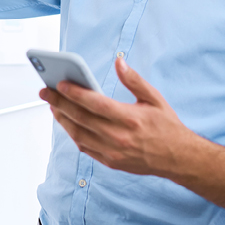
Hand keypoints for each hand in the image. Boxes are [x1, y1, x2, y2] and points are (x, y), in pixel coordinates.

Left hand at [40, 58, 196, 176]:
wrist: (178, 159)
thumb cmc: (167, 126)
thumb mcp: (155, 99)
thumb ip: (134, 80)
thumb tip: (119, 62)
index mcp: (130, 119)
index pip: (95, 104)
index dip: (75, 93)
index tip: (60, 84)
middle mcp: (119, 137)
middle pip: (81, 119)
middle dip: (59, 104)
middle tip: (45, 92)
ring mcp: (113, 152)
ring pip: (78, 135)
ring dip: (62, 120)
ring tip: (53, 106)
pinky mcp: (110, 162)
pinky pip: (85, 148)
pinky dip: (73, 134)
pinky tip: (67, 122)